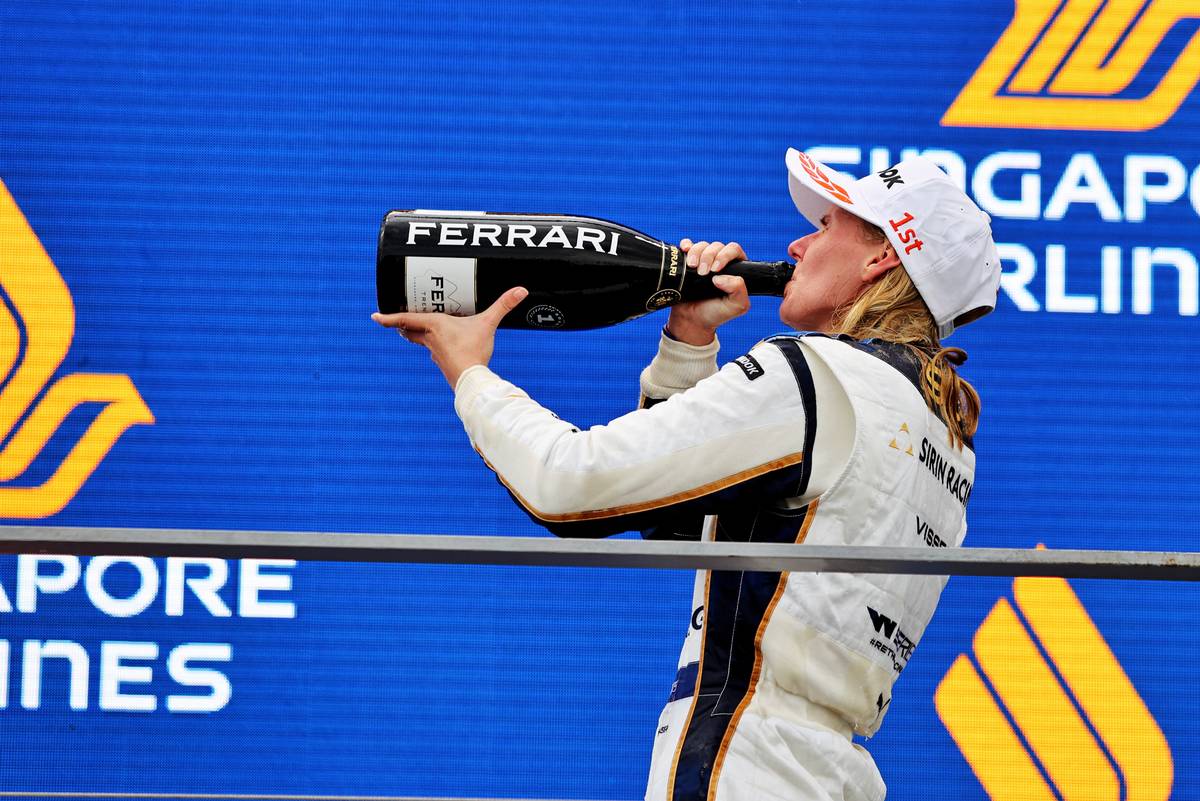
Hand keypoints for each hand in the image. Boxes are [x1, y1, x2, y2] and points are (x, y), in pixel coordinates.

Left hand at [371, 286, 528, 386]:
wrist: (471, 380)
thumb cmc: (473, 352)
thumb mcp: (488, 325)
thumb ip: (503, 306)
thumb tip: (521, 290)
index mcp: (434, 325)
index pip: (405, 319)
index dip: (388, 317)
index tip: (374, 316)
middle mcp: (429, 339)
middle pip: (409, 330)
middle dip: (402, 324)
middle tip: (396, 319)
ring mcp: (434, 353)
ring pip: (421, 341)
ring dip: (418, 335)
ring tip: (420, 329)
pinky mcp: (442, 363)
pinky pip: (435, 352)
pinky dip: (436, 347)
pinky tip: (446, 347)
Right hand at [665, 239, 750, 344]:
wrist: (692, 320)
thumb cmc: (716, 314)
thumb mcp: (737, 306)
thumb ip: (739, 290)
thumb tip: (722, 277)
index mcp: (736, 270)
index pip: (734, 250)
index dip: (725, 255)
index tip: (716, 269)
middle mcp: (721, 263)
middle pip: (717, 246)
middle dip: (709, 256)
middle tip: (702, 273)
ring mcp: (705, 261)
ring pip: (703, 245)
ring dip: (696, 253)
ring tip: (692, 267)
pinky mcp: (689, 261)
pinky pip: (688, 245)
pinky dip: (686, 245)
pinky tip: (684, 251)